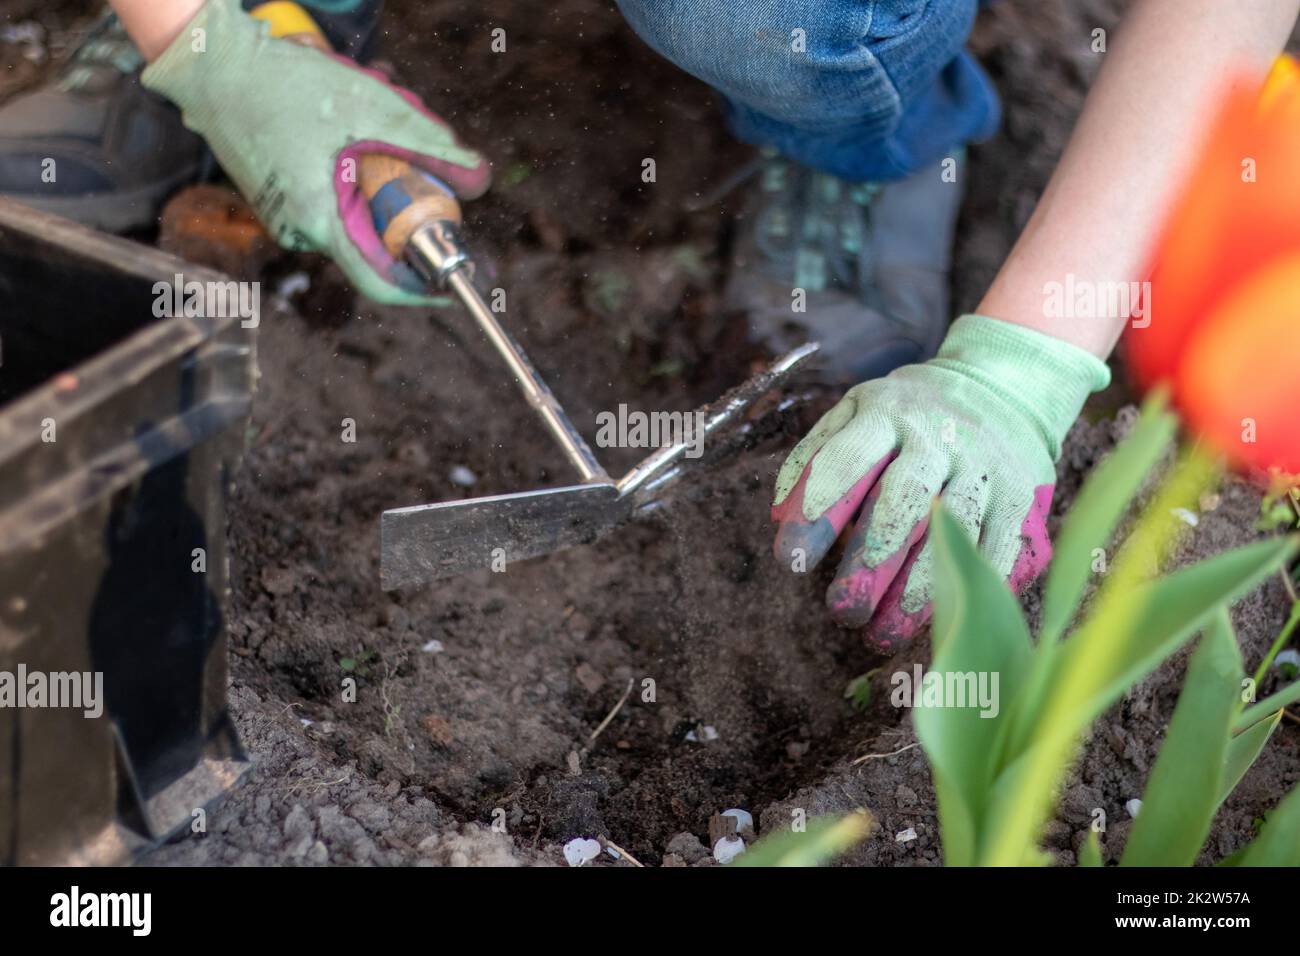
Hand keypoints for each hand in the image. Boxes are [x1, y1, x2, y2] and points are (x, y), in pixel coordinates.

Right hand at [141, 0, 488, 303]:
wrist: (211, 64)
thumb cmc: (282, 82)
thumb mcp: (372, 106)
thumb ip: (430, 145)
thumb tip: (479, 180)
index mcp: (320, 221)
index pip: (381, 282)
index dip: (424, 289)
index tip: (457, 280)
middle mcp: (302, 229)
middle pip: (379, 236)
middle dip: (408, 196)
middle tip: (417, 148)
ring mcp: (289, 215)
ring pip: (360, 209)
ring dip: (382, 171)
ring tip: (373, 113)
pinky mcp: (285, 196)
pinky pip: (337, 194)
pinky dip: (356, 165)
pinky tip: (347, 121)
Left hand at [772, 314, 1110, 651]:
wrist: (999, 386)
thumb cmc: (906, 416)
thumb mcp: (856, 412)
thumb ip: (816, 457)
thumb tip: (780, 515)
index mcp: (886, 414)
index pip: (846, 461)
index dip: (818, 512)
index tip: (791, 561)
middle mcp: (937, 436)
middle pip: (902, 500)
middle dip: (870, 560)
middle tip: (841, 610)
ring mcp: (983, 466)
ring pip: (953, 532)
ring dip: (918, 590)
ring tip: (884, 633)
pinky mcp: (1021, 494)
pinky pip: (998, 546)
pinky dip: (971, 586)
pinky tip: (943, 621)